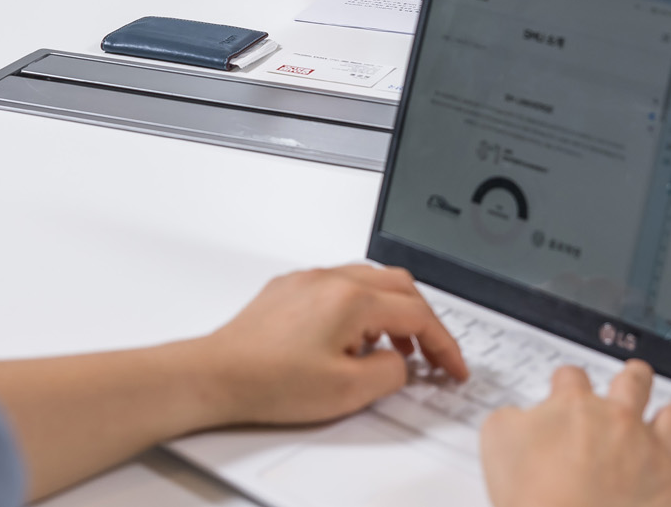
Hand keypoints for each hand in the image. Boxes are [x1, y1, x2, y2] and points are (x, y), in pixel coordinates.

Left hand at [187, 264, 467, 426]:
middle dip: (423, 321)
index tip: (452, 367)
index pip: (416, 314)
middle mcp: (329, 279)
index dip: (444, 344)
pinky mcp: (288, 289)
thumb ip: (391, 373)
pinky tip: (353, 340)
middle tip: (432, 355)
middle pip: (399, 286)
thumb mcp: (348, 391)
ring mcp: (307, 280)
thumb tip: (402, 363)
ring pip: (369, 281)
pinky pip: (339, 286)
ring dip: (391, 312)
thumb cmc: (269, 381)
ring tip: (394, 351)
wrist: (217, 375)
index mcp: (351, 299)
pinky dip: (361, 308)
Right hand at [481, 361, 670, 506]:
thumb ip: (510, 420)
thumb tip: (521, 417)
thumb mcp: (496, 445)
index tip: (565, 388)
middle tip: (634, 377)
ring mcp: (654, 454)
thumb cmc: (530, 497)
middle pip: (632, 385)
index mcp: (574, 406)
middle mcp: (620, 421)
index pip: (571, 379)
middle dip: (633, 378)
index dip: (566, 383)